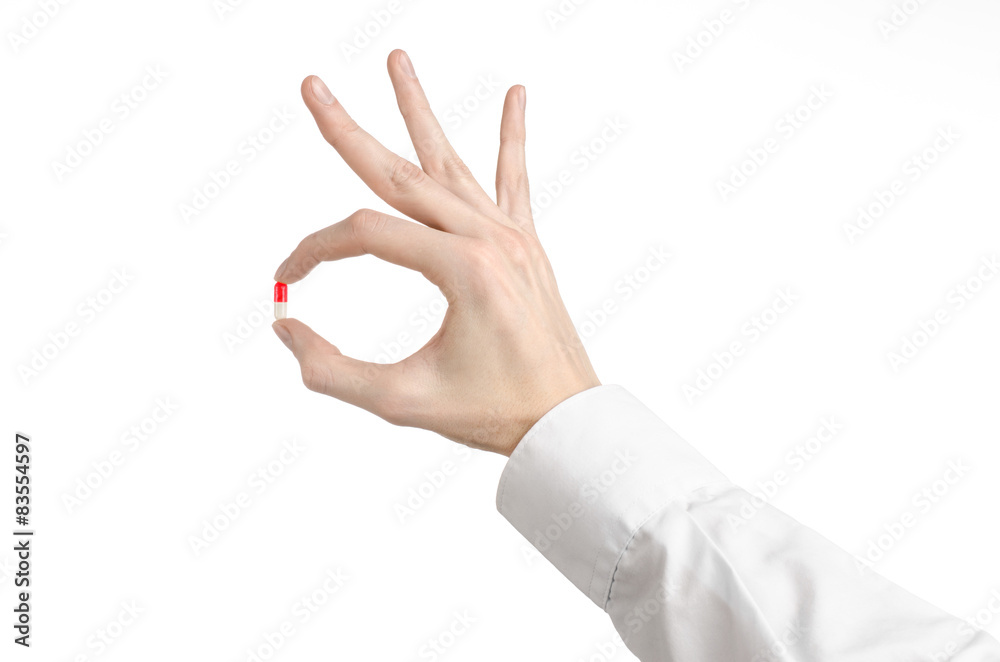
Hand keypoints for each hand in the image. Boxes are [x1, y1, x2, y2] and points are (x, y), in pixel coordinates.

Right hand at [272, 50, 599, 455]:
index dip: (314, 252)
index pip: (365, 235)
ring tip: (397, 60)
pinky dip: (513, 137)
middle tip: (313, 87)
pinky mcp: (526, 244)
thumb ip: (332, 371)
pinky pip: (515, 180)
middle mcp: (488, 239)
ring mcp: (510, 237)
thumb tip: (284, 329)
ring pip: (452, 164)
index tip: (288, 281)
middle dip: (350, 131)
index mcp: (462, 269)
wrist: (564, 421)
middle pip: (401, 175)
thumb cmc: (492, 412)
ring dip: (420, 112)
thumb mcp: (403, 402)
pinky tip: (517, 94)